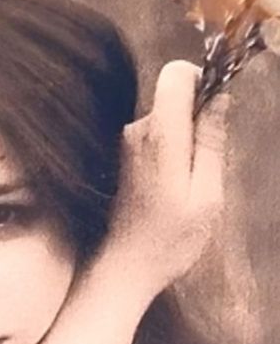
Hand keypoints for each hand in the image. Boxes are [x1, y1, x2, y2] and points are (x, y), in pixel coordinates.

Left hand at [99, 60, 227, 298]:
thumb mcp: (206, 193)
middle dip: (198, 120)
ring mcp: (126, 146)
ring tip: (186, 188)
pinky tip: (171, 192)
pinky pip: (157, 139)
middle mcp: (136, 132)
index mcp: (161, 135)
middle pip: (174, 97)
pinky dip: (171, 156)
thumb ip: (211, 140)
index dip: (202, 80)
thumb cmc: (168, 240)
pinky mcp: (123, 160)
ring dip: (185, 144)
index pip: (176, 73)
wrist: (123, 270)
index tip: (216, 111)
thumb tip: (219, 97)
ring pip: (167, 120)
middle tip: (205, 168)